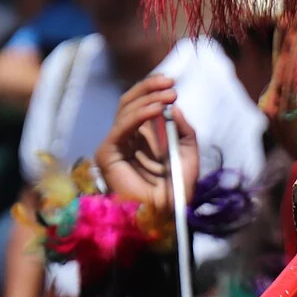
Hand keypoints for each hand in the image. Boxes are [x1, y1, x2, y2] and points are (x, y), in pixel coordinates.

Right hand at [95, 75, 198, 212]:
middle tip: (169, 83)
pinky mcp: (108, 152)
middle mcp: (128, 136)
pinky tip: (156, 110)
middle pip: (130, 102)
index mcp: (144, 135)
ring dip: (148, 100)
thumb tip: (174, 107)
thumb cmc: (178, 188)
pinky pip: (122, 127)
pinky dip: (139, 115)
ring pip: (125, 110)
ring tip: (168, 97)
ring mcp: (116, 143)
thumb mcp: (188, 154)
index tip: (172, 83)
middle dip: (149, 89)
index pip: (142, 103)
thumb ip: (184, 130)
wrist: (167, 213)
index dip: (153, 90)